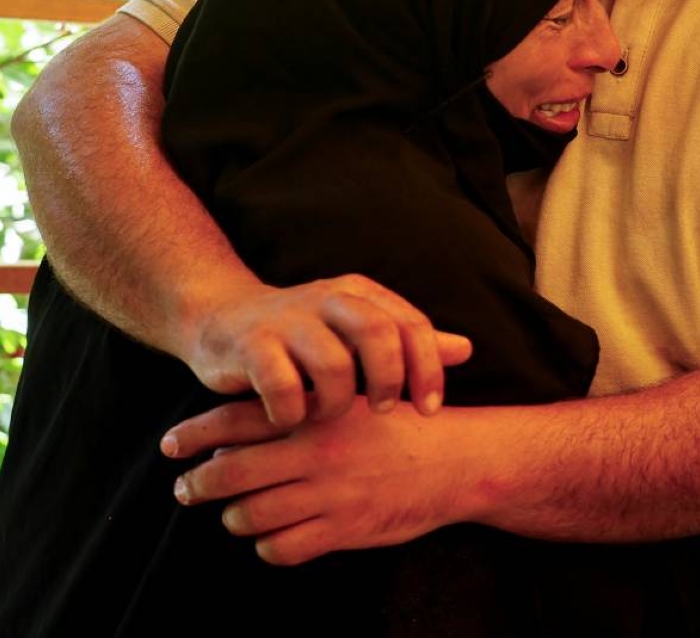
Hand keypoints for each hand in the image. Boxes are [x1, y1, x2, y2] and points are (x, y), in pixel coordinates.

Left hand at [163, 395, 466, 562]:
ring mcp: (327, 492)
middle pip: (232, 472)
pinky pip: (282, 548)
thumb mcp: (354, 399)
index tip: (171, 444)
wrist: (456, 460)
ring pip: (251, 515)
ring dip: (235, 517)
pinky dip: (269, 546)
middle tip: (185, 488)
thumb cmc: (402, 425)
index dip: (197, 432)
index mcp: (316, 411)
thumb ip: (307, 402)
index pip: (239, 419)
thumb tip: (253, 412)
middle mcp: (315, 451)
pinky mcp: (342, 529)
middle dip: (199, 483)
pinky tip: (275, 537)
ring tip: (235, 514)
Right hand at [183, 274, 471, 426]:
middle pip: (378, 333)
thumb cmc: (302, 335)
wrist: (220, 319)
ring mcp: (287, 319)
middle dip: (389, 380)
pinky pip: (283, 386)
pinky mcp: (251, 345)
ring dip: (337, 404)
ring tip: (328, 415)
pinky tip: (291, 419)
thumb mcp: (356, 331)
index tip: (430, 409)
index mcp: (359, 293)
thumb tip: (466, 349)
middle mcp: (327, 298)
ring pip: (333, 365)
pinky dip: (293, 412)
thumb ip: (407, 340)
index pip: (410, 324)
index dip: (428, 368)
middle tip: (384, 412)